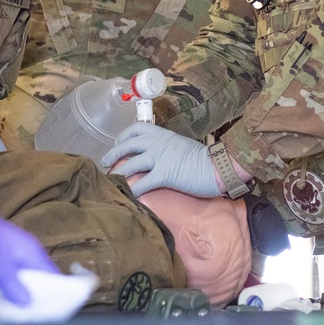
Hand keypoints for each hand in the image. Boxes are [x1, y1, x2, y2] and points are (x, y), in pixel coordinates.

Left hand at [0, 208, 58, 305]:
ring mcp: (13, 255)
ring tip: (17, 310)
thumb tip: (28, 303)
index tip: (52, 309)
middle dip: (36, 295)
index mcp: (32, 253)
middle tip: (31, 313)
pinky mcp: (1, 259)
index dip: (55, 292)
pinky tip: (2, 298)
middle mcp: (26, 254)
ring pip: (24, 279)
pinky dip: (9, 287)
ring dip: (21, 292)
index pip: (52, 275)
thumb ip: (13, 284)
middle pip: (38, 279)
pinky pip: (11, 276)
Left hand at [101, 122, 219, 196]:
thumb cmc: (203, 158)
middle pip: (127, 144)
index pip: (136, 128)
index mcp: (162, 134)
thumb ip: (166, 147)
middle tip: (105, 162)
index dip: (123, 136)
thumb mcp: (181, 145)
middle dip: (113, 153)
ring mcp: (160, 158)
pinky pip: (142, 183)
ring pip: (130, 163)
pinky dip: (132, 190)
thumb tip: (157, 155)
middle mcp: (158, 143)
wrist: (218, 165)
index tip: (118, 144)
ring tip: (111, 180)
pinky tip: (127, 196)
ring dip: (117, 172)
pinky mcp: (164, 175)